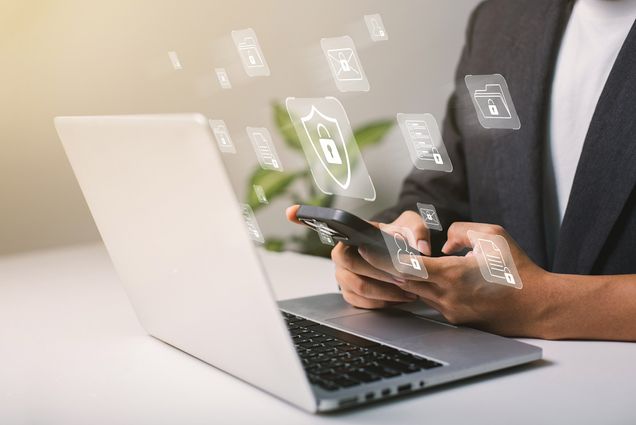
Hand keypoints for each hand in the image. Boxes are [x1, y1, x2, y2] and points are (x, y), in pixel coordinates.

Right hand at [285, 205, 429, 308]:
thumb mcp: (413, 227)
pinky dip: (381, 303)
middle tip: (404, 279)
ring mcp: (343, 276)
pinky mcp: (350, 294)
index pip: (326, 225)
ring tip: (408, 291)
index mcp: (349, 235)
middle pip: (353, 268)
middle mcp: (340, 255)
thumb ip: (417, 232)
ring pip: (359, 289)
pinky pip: (362, 303)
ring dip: (385, 293)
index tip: (291, 211)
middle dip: (380, 275)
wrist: (403, 256)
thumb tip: (418, 248)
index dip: (305, 216)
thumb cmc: (402, 238)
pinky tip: (398, 298)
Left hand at [358, 222, 550, 336]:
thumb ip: (462, 231)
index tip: (364, 249)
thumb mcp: (494, 236)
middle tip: (360, 253)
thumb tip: (443, 242)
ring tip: (388, 261)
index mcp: (452, 276)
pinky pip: (431, 300)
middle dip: (380, 269)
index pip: (407, 268)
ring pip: (415, 291)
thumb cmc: (519, 270)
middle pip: (402, 282)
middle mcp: (446, 297)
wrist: (538, 307)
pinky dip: (422, 288)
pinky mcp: (454, 319)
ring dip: (402, 278)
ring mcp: (449, 311)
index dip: (382, 258)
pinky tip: (422, 276)